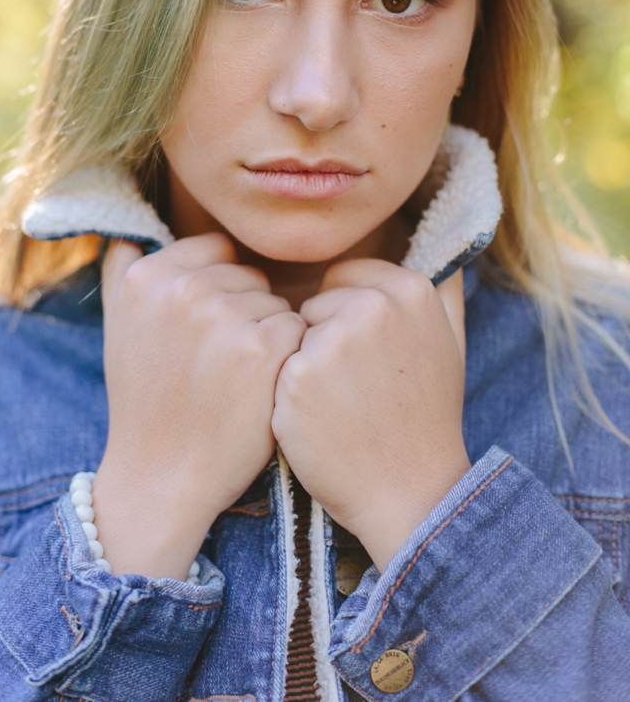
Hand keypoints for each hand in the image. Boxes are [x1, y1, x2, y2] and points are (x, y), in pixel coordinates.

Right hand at [94, 235, 305, 578]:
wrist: (163, 474)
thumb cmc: (146, 402)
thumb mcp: (117, 327)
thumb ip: (122, 271)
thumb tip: (132, 231)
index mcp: (146, 276)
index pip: (215, 250)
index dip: (220, 291)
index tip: (206, 335)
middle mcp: (181, 287)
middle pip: (249, 276)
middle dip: (245, 314)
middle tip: (218, 366)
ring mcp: (223, 315)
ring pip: (277, 303)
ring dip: (270, 338)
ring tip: (237, 382)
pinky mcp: (264, 346)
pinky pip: (300, 329)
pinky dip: (291, 359)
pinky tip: (263, 390)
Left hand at [272, 262, 469, 572]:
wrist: (408, 492)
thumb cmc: (423, 416)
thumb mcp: (450, 341)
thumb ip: (441, 285)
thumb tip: (445, 231)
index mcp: (410, 289)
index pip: (343, 278)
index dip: (348, 321)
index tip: (375, 361)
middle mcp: (374, 306)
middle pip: (314, 304)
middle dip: (323, 341)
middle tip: (360, 389)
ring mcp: (334, 339)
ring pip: (290, 332)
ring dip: (303, 365)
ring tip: (341, 404)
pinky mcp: (298, 374)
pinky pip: (273, 363)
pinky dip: (285, 391)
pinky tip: (318, 419)